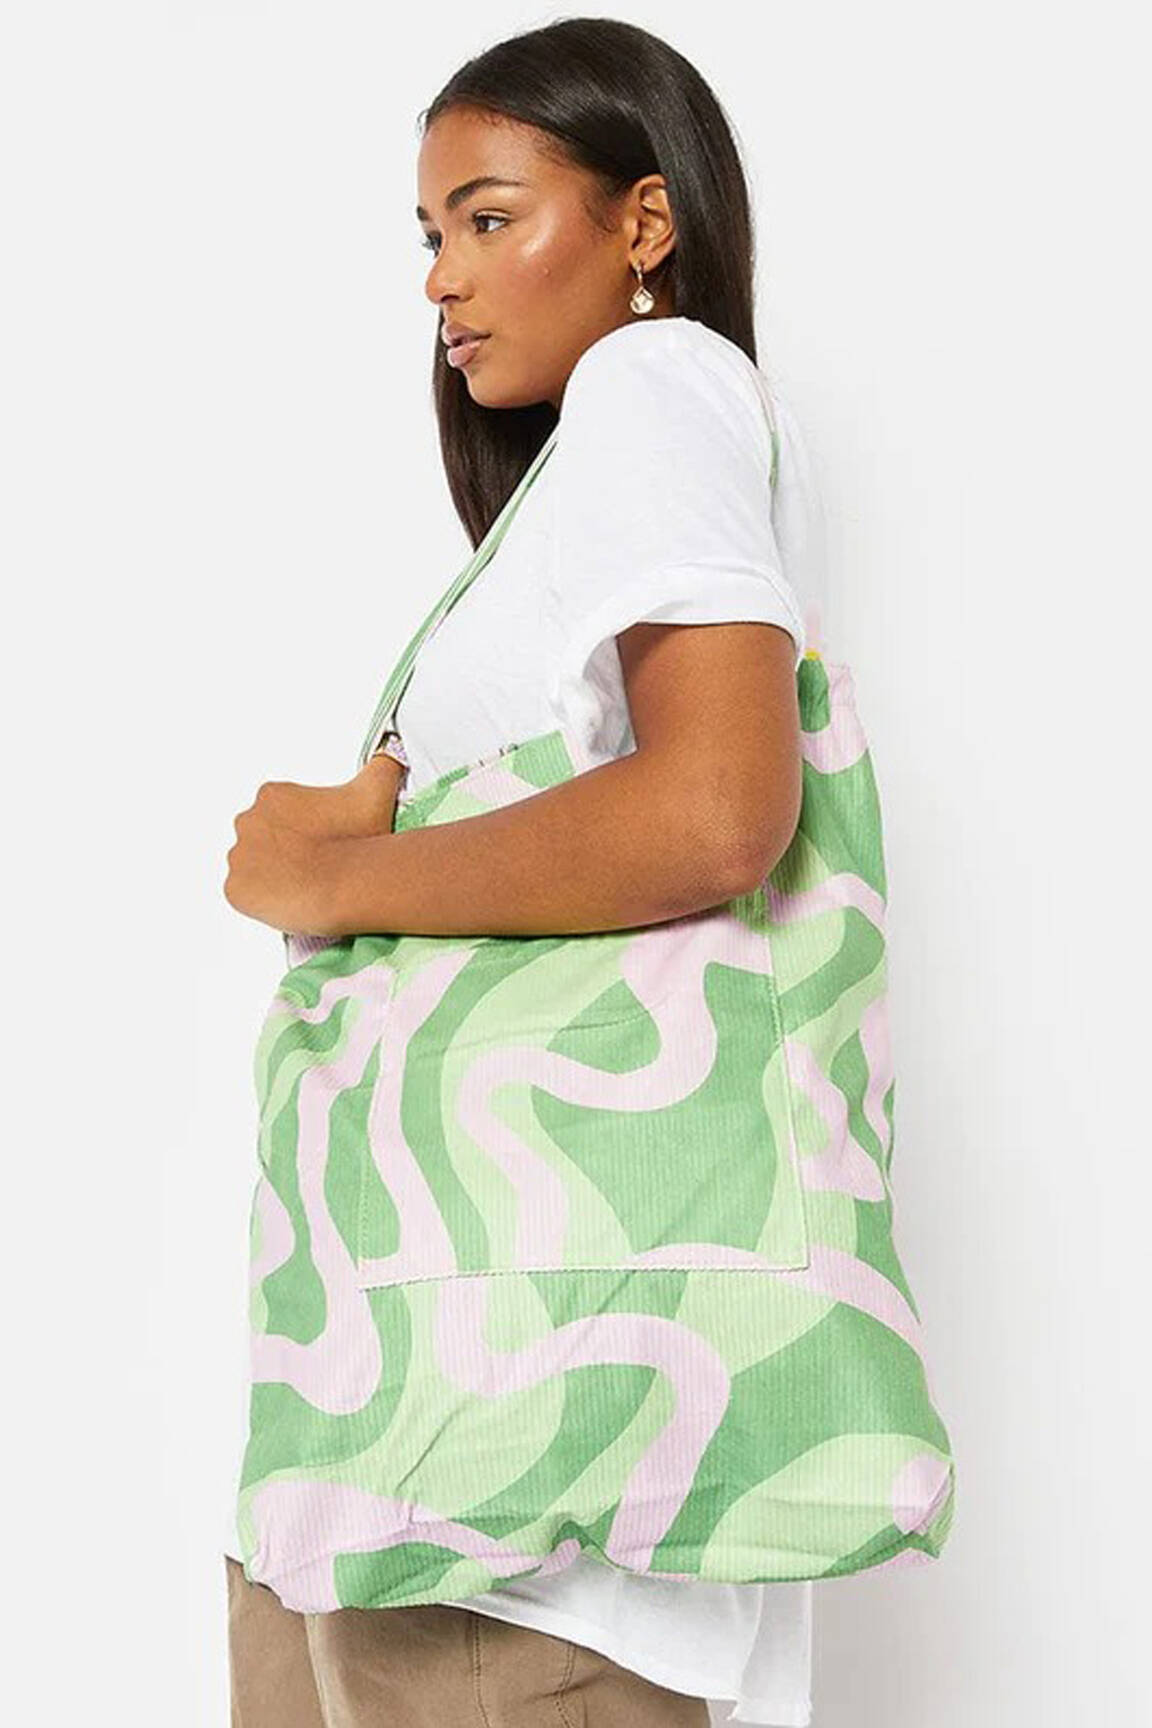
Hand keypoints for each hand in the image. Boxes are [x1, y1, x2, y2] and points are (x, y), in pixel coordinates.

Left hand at [223, 760, 401, 935]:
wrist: (345, 883)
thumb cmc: (358, 839)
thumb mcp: (376, 790)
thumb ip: (382, 765)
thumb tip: (392, 750)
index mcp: (272, 796)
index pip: (282, 813)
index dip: (306, 830)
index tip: (325, 842)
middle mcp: (246, 821)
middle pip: (263, 838)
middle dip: (285, 851)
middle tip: (316, 867)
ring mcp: (237, 857)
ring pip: (253, 867)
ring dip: (273, 876)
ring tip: (305, 887)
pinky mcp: (234, 889)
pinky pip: (245, 896)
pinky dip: (262, 901)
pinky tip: (290, 902)